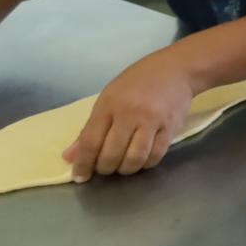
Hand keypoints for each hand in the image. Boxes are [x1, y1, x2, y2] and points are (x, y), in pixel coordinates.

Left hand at [64, 53, 196, 180]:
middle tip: (105, 167)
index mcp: (109, 104)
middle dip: (105, 168)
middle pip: (111, 154)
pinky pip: (155, 156)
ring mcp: (152, 121)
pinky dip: (145, 164)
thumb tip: (70, 157)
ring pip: (134, 159)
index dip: (83, 163)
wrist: (176, 69)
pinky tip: (141, 160)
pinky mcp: (170, 128)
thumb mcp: (109, 98)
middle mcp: (129, 113)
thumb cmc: (137, 82)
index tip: (80, 177)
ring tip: (123, 165)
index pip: (90, 141)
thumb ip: (90, 128)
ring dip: (125, 169)